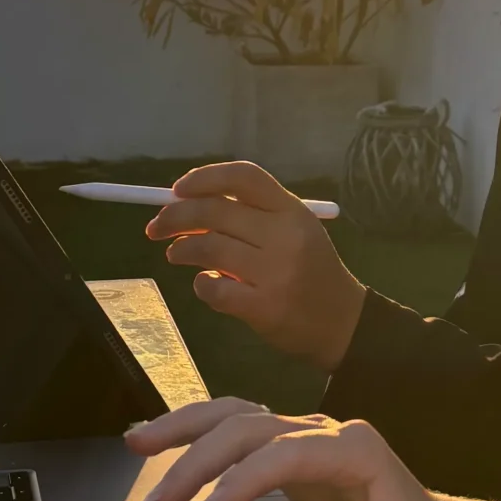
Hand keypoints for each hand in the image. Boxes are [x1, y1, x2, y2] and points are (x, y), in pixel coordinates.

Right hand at [125, 398, 459, 500]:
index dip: (246, 479)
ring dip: (184, 429)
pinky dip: (193, 430)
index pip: (288, 453)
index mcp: (354, 450)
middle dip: (201, 461)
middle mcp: (323, 430)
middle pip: (251, 427)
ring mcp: (301, 432)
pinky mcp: (283, 444)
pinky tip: (155, 441)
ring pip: (234, 413)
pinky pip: (232, 426)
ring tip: (136, 445)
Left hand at [146, 162, 367, 366]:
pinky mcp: (265, 307)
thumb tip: (189, 204)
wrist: (342, 322)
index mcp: (292, 211)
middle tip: (157, 227)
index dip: (205, 178)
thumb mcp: (296, 230)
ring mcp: (276, 273)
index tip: (178, 189)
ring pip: (208, 248)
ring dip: (182, 249)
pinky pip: (215, 290)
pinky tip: (206, 285)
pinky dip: (201, 285)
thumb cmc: (311, 271)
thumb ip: (252, 215)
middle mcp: (285, 236)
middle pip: (215, 210)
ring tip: (177, 254)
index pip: (243, 177)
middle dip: (175, 216)